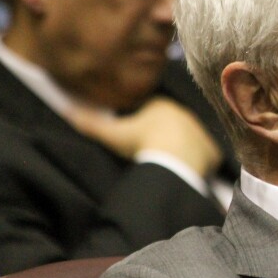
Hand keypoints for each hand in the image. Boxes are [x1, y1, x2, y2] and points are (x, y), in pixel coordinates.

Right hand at [67, 97, 221, 176]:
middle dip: (162, 135)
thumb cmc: (141, 142)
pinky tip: (185, 172)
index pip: (151, 109)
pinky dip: (196, 164)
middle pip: (171, 124)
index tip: (136, 135)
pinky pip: (203, 156)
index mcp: (162, 105)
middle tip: (150, 150)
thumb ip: (89, 123)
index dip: (141, 121)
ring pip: (188, 139)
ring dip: (180, 149)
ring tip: (166, 163)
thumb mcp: (112, 133)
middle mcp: (185, 115)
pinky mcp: (211, 151)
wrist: (174, 159)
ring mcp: (201, 132)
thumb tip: (65, 110)